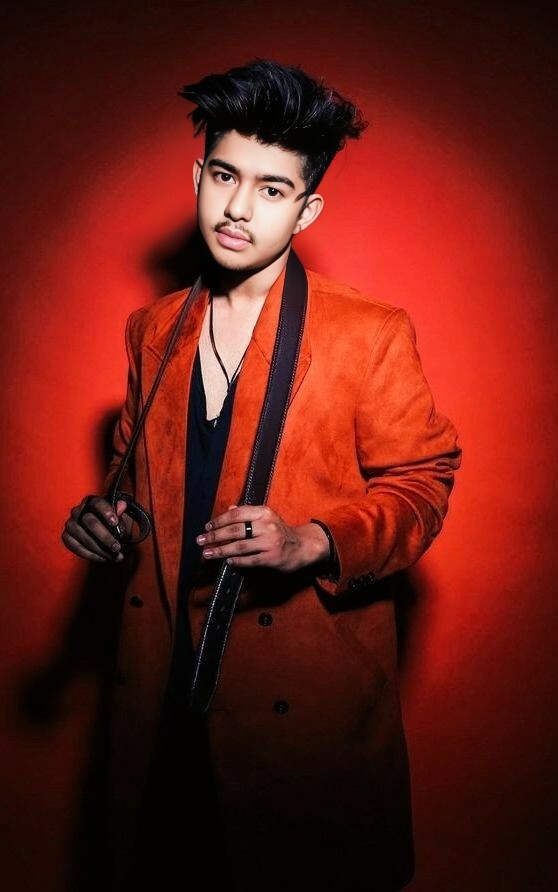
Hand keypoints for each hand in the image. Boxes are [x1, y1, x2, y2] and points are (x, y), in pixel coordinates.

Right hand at [61, 495, 129, 561]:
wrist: (104, 533)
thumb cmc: (114, 523)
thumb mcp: (121, 516)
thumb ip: (121, 511)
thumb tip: (121, 505)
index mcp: (92, 501)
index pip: (98, 504)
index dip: (106, 512)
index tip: (115, 523)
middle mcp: (78, 511)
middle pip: (90, 522)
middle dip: (105, 537)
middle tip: (117, 547)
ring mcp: (71, 524)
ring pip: (84, 537)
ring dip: (100, 549)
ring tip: (114, 556)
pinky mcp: (67, 537)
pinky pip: (77, 548)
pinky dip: (91, 555)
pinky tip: (103, 558)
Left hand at [196, 504, 329, 572]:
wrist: (303, 546)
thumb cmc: (280, 531)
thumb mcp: (266, 518)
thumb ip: (247, 514)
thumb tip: (228, 509)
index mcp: (264, 512)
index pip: (237, 514)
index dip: (219, 520)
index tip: (207, 527)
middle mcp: (267, 525)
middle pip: (235, 530)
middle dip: (215, 536)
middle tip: (200, 541)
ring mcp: (270, 542)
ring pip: (240, 546)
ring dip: (221, 550)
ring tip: (208, 553)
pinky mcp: (272, 558)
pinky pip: (249, 559)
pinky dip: (237, 561)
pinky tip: (228, 561)